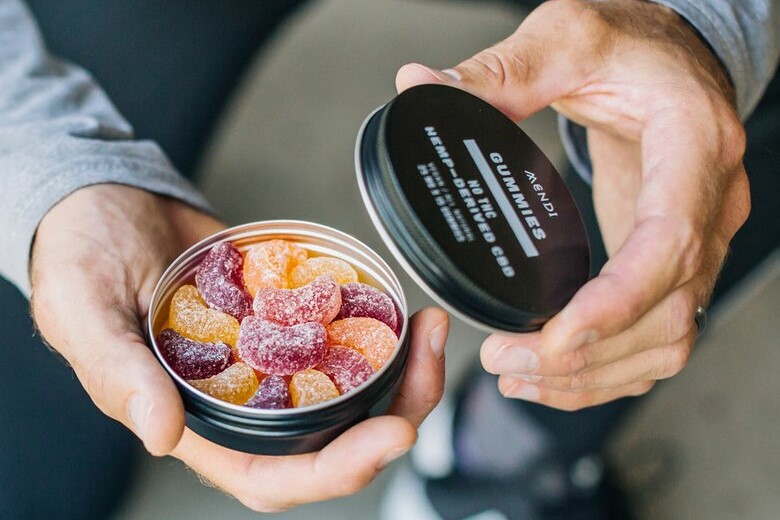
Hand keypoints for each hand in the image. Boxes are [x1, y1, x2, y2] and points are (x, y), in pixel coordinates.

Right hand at [31, 184, 448, 509]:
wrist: (104, 203)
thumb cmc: (79, 259)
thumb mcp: (84, 311)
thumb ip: (118, 372)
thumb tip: (161, 433)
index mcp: (196, 421)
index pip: (272, 475)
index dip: (334, 470)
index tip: (390, 435)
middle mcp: (243, 399)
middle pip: (331, 439)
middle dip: (394, 416)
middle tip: (432, 363)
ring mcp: (270, 358)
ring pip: (347, 391)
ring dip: (399, 372)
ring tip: (430, 330)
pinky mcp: (285, 316)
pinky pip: (339, 336)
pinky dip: (376, 329)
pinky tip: (402, 307)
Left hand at [396, 0, 748, 409]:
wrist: (676, 60)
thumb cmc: (634, 44)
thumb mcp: (569, 38)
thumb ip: (500, 70)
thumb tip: (420, 88)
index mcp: (692, 146)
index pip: (668, 241)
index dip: (616, 301)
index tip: (555, 335)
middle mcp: (708, 203)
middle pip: (667, 312)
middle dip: (587, 354)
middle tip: (506, 360)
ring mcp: (699, 239)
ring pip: (669, 338)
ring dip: (597, 374)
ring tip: (519, 377)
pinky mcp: (675, 261)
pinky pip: (660, 334)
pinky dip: (612, 368)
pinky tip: (557, 375)